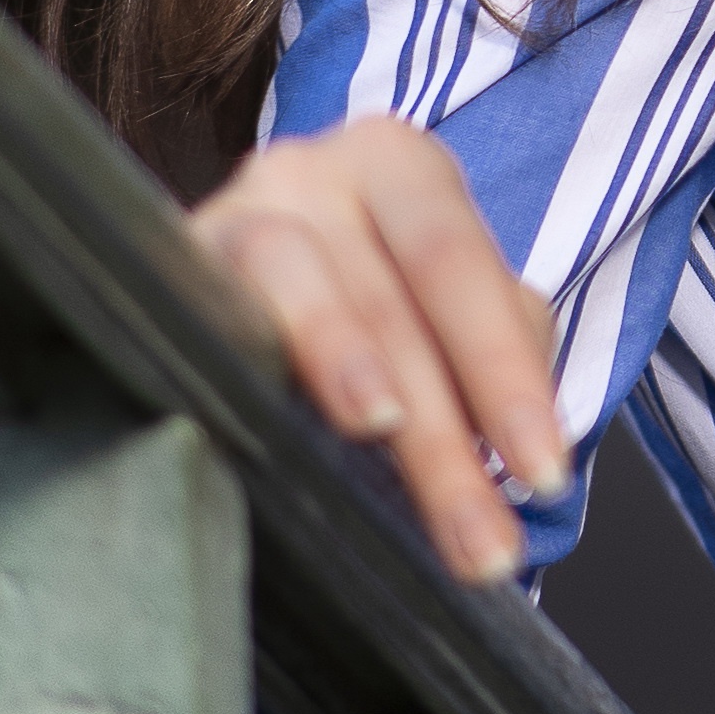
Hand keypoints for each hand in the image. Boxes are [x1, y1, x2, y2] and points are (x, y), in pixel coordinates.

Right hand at [192, 113, 569, 580]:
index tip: (543, 473)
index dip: (506, 375)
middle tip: (480, 542)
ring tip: (383, 430)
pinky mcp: (171, 262)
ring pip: (301, 291)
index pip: (464, 271)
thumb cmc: (371, 296)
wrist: (237, 277)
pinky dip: (252, 363)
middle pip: (393, 303)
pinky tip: (270, 422)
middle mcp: (317, 172)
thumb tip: (524, 441)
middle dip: (442, 437)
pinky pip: (211, 310)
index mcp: (403, 171)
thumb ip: (498, 348)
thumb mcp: (444, 309)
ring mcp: (237, 211)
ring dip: (345, 362)